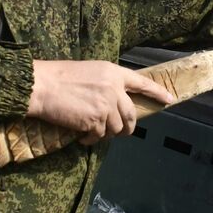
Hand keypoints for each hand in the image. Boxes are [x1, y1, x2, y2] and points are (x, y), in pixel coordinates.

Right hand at [26, 60, 173, 144]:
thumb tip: (114, 102)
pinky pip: (99, 136)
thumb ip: (106, 84)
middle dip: (129, 127)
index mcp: (113, 72)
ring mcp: (106, 105)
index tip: (170, 100)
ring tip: (93, 131)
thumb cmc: (59, 77)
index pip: (142, 83)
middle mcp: (114, 88)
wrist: (42, 86)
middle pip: (131, 114)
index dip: (157, 92)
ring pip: (117, 128)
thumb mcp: (89, 72)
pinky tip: (82, 136)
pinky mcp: (96, 121)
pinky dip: (91, 139)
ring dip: (107, 133)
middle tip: (123, 132)